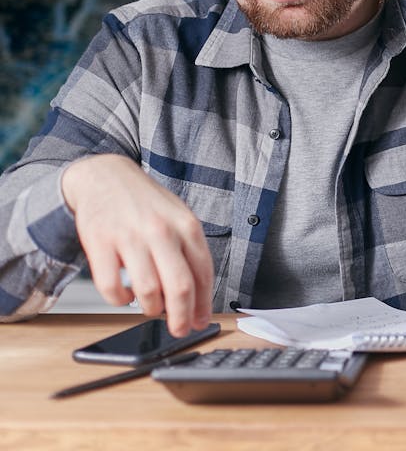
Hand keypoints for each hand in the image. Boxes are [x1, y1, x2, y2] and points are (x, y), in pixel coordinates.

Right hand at [61, 155, 213, 336]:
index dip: (203, 305)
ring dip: (151, 309)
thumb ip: (188, 253)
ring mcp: (130, 237)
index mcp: (187, 226)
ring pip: (148, 292)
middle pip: (179, 288)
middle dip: (181, 318)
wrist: (105, 177)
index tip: (200, 322)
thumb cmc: (145, 204)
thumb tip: (196, 298)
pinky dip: (120, 300)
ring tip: (150, 307)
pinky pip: (112, 288)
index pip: (203, 274)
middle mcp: (161, 231)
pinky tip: (125, 294)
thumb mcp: (178, 219)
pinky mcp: (100, 243)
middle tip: (178, 330)